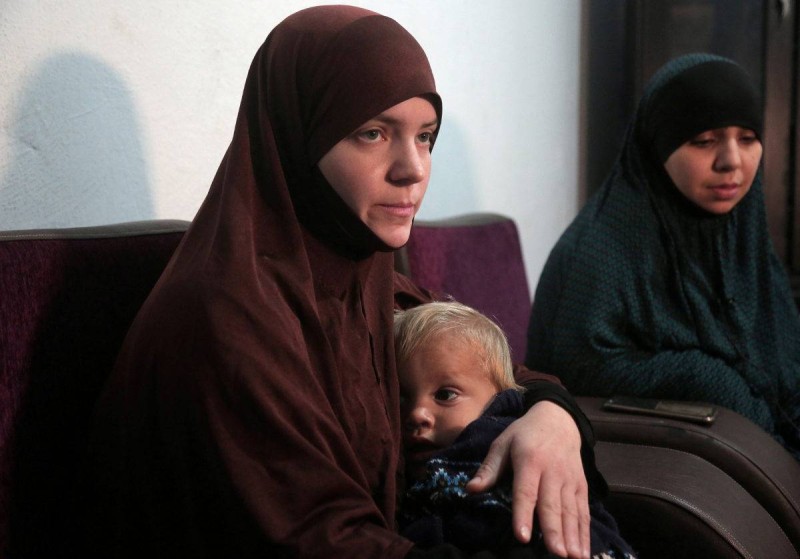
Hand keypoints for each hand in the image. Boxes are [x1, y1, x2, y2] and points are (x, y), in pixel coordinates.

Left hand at [465, 400, 589, 558]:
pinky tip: (583, 552)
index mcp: (529, 461)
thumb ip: (489, 468)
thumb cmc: (524, 434)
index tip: (522, 537)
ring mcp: (569, 480)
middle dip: (554, 531)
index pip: (526, 491)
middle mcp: (552, 472)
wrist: (558, 419)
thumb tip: (470, 489)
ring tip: (572, 558)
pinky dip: (585, 532)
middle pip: (552, 505)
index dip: (524, 514)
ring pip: (571, 511)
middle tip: (555, 553)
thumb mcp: (503, 443)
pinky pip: (583, 511)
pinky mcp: (581, 485)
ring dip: (573, 536)